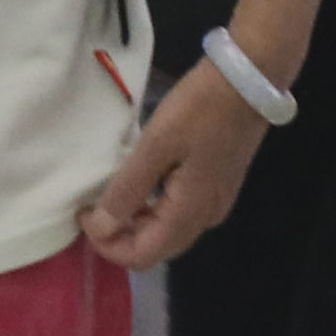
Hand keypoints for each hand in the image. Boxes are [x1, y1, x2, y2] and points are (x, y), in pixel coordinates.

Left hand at [79, 62, 269, 270]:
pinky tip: (143, 182)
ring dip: (137, 222)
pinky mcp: (219, 186)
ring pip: (168, 232)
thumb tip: (100, 229)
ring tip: (113, 192)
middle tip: (94, 206)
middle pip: (157, 249)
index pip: (143, 255)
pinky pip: (180, 213)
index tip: (86, 212)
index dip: (107, 244)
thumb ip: (128, 190)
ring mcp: (216, 202)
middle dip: (120, 237)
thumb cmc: (200, 109)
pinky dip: (154, 209)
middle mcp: (206, 217)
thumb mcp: (156, 146)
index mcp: (190, 212)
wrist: (249, 80)